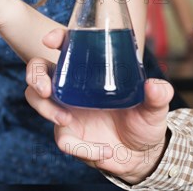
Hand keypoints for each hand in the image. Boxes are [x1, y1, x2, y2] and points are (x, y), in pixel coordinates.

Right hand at [25, 29, 173, 183]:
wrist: (141, 155)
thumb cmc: (142, 121)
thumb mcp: (153, 107)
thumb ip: (157, 95)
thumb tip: (155, 86)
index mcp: (88, 72)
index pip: (67, 46)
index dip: (56, 38)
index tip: (50, 40)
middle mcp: (71, 87)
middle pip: (38, 71)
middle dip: (34, 75)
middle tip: (45, 88)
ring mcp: (65, 109)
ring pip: (37, 100)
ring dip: (45, 108)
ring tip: (66, 119)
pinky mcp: (69, 135)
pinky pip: (64, 140)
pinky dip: (83, 147)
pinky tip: (104, 150)